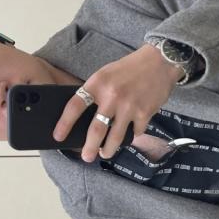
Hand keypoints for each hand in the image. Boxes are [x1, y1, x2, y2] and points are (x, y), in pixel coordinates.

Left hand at [53, 43, 183, 161]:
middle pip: (96, 129)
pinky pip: (135, 132)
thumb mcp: (106, 74)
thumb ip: (96, 92)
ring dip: (109, 149)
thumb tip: (85, 116)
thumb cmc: (130, 68)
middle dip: (89, 148)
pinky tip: (131, 133)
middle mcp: (112, 96)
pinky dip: (132, 135)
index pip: (75, 105)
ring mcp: (129, 106)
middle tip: (86, 157)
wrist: (160, 61)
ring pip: (115, 137)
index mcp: (98, 83)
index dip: (64, 123)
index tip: (58, 136)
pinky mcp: (145, 113)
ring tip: (105, 154)